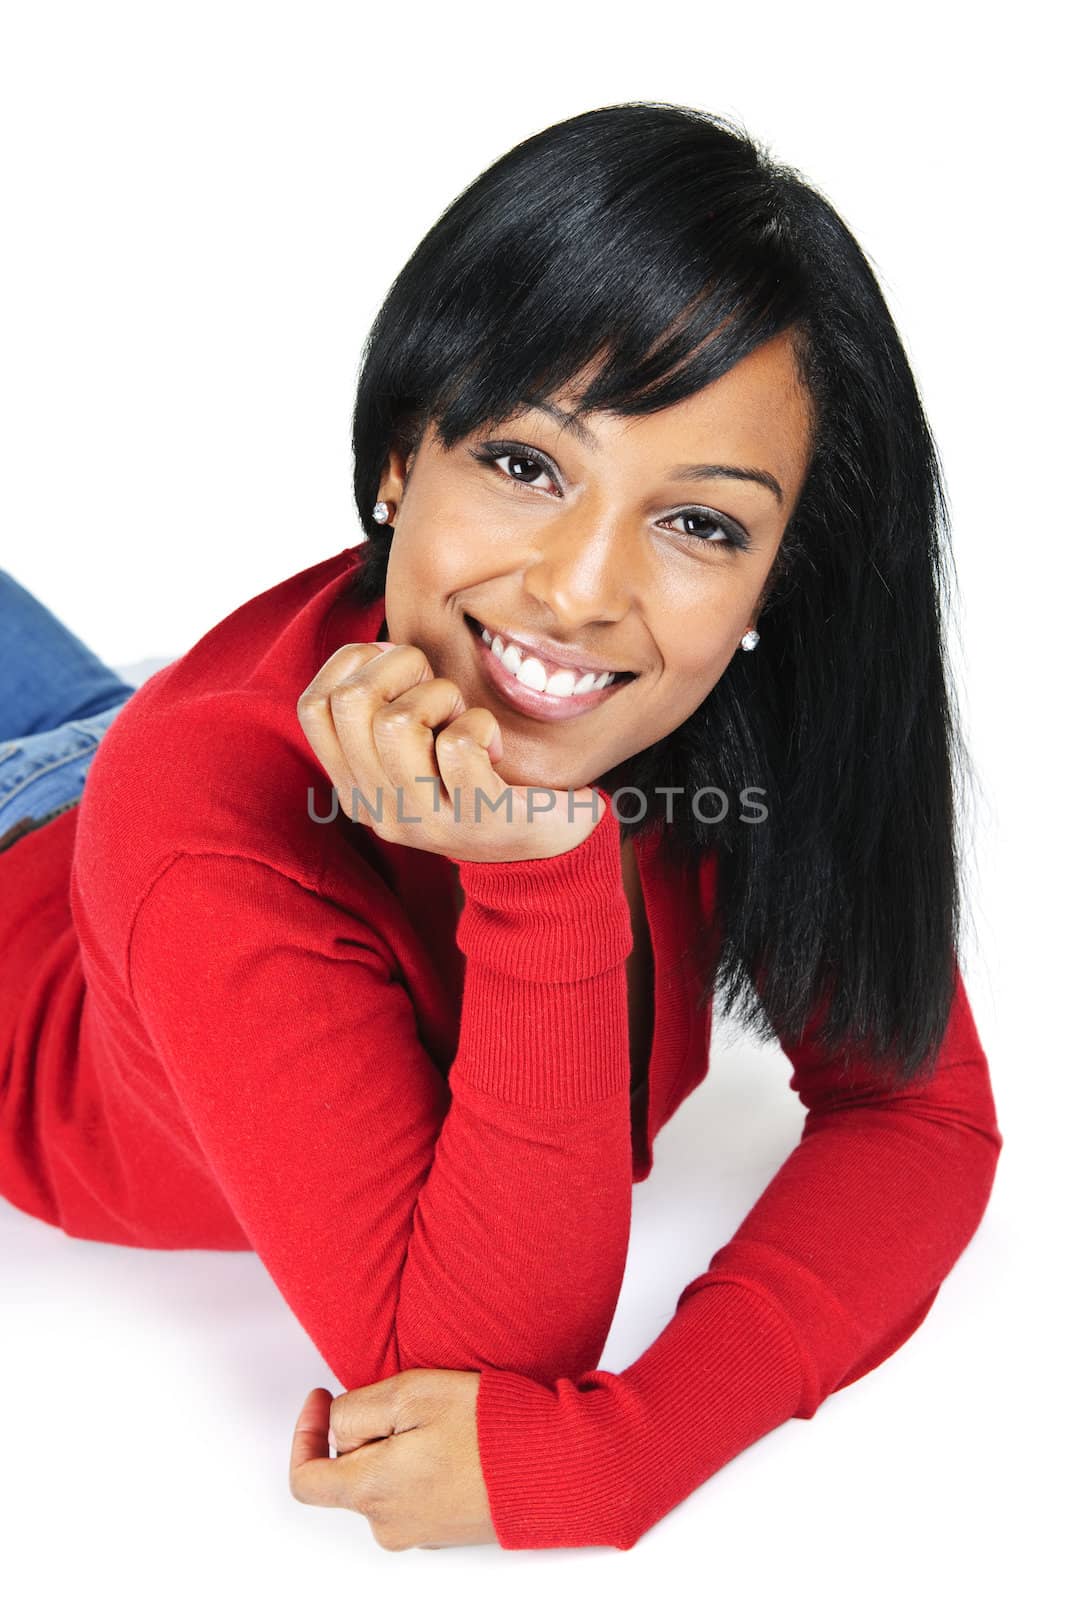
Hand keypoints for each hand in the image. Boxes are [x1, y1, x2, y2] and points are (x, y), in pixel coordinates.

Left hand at [289, 1369, 497, 1550]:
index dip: (305, 1433)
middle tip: (408, 1398)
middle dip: (368, 1429)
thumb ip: (355, 1411)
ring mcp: (420, 1532)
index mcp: (372, 1492)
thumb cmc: (490, 1430)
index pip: (306, 1480)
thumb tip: (335, 1426)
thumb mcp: (409, 1393)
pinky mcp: (447, 1528)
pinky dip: (424, 1461)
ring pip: (385, 1478)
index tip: (322, 1398)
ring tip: (441, 1416)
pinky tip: (458, 1439)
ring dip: (399, 1444)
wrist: (556, 1468)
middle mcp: (389, 1524)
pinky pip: (416, 1490)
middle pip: (350, 1472)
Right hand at [296, 640, 605, 862]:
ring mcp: (423, 821)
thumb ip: (386, 702)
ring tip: (464, 719)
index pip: (313, 707)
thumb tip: (377, 648)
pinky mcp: (474, 819)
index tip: (400, 672)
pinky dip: (481, 725)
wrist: (548, 840)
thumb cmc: (480, 772)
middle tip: (438, 690)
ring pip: (396, 721)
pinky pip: (458, 743)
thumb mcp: (418, 744)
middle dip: (400, 667)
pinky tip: (494, 748)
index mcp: (355, 788)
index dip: (353, 664)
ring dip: (442, 696)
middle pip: (350, 702)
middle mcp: (378, 809)